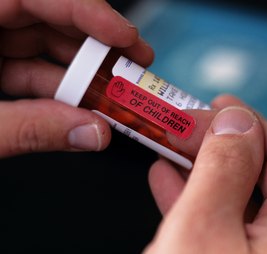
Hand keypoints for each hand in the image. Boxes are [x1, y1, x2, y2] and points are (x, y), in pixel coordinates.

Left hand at [0, 0, 153, 156]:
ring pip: (42, 48)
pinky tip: (79, 108)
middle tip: (131, 69)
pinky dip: (56, 90)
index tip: (125, 36)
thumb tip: (91, 133)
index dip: (88, 11)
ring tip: (111, 97)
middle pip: (49, 21)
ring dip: (80, 76)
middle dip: (94, 48)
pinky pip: (27, 69)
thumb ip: (30, 128)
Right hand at [144, 95, 266, 253]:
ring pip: (236, 195)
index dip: (241, 122)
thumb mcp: (204, 228)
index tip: (201, 110)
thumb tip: (235, 122)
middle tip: (182, 125)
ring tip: (170, 146)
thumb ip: (224, 168)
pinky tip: (169, 181)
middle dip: (215, 142)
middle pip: (261, 170)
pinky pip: (222, 222)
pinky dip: (194, 198)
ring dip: (199, 166)